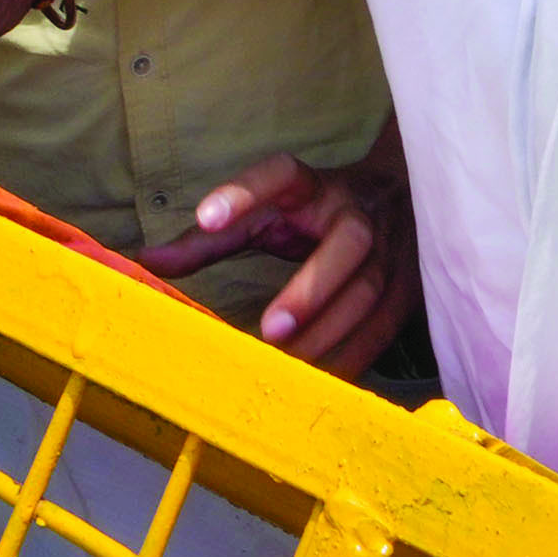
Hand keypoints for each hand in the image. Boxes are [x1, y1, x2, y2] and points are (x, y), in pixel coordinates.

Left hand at [140, 131, 417, 375]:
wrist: (405, 196)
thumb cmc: (316, 212)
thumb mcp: (268, 211)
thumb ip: (213, 237)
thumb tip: (144, 263)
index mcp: (314, 188)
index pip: (282, 175)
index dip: (245, 192)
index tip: (205, 217)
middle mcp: (359, 214)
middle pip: (347, 244)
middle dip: (312, 287)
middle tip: (271, 328)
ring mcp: (394, 250)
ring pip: (370, 292)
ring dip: (330, 331)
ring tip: (290, 366)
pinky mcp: (412, 287)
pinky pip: (387, 326)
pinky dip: (356, 356)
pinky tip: (324, 381)